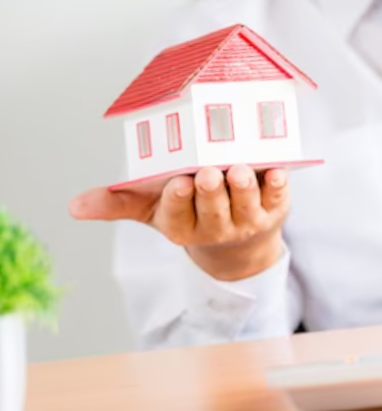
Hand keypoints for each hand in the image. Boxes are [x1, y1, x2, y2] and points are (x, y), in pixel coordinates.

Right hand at [69, 165, 289, 280]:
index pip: (177, 215)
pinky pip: (277, 199)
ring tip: (239, 168)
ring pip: (245, 204)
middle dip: (211, 191)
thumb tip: (75, 206)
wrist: (239, 241)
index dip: (179, 200)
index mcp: (182, 225)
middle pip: (213, 209)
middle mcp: (216, 226)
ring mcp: (247, 220)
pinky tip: (277, 172)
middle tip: (209, 172)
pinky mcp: (274, 209)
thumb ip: (119, 203)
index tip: (179, 183)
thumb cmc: (191, 212)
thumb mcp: (153, 210)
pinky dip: (277, 186)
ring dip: (243, 187)